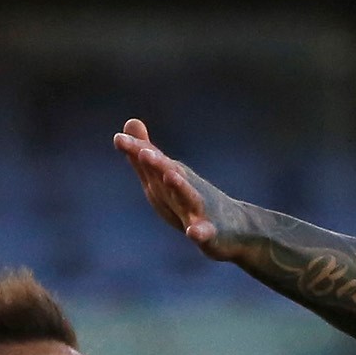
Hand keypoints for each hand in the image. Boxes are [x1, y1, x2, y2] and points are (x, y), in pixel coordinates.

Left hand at [114, 120, 239, 261]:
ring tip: (170, 176)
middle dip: (157, 163)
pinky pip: (205, 232)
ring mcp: (199, 209)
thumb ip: (145, 152)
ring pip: (188, 197)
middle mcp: (184, 188)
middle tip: (144, 152)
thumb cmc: (192, 200)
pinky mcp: (210, 232)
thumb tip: (129, 122)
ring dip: (179, 186)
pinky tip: (193, 232)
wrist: (237, 226)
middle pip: (169, 173)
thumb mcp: (165, 176)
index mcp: (170, 176)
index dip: (136, 150)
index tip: (118, 138)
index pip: (152, 160)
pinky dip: (200, 231)